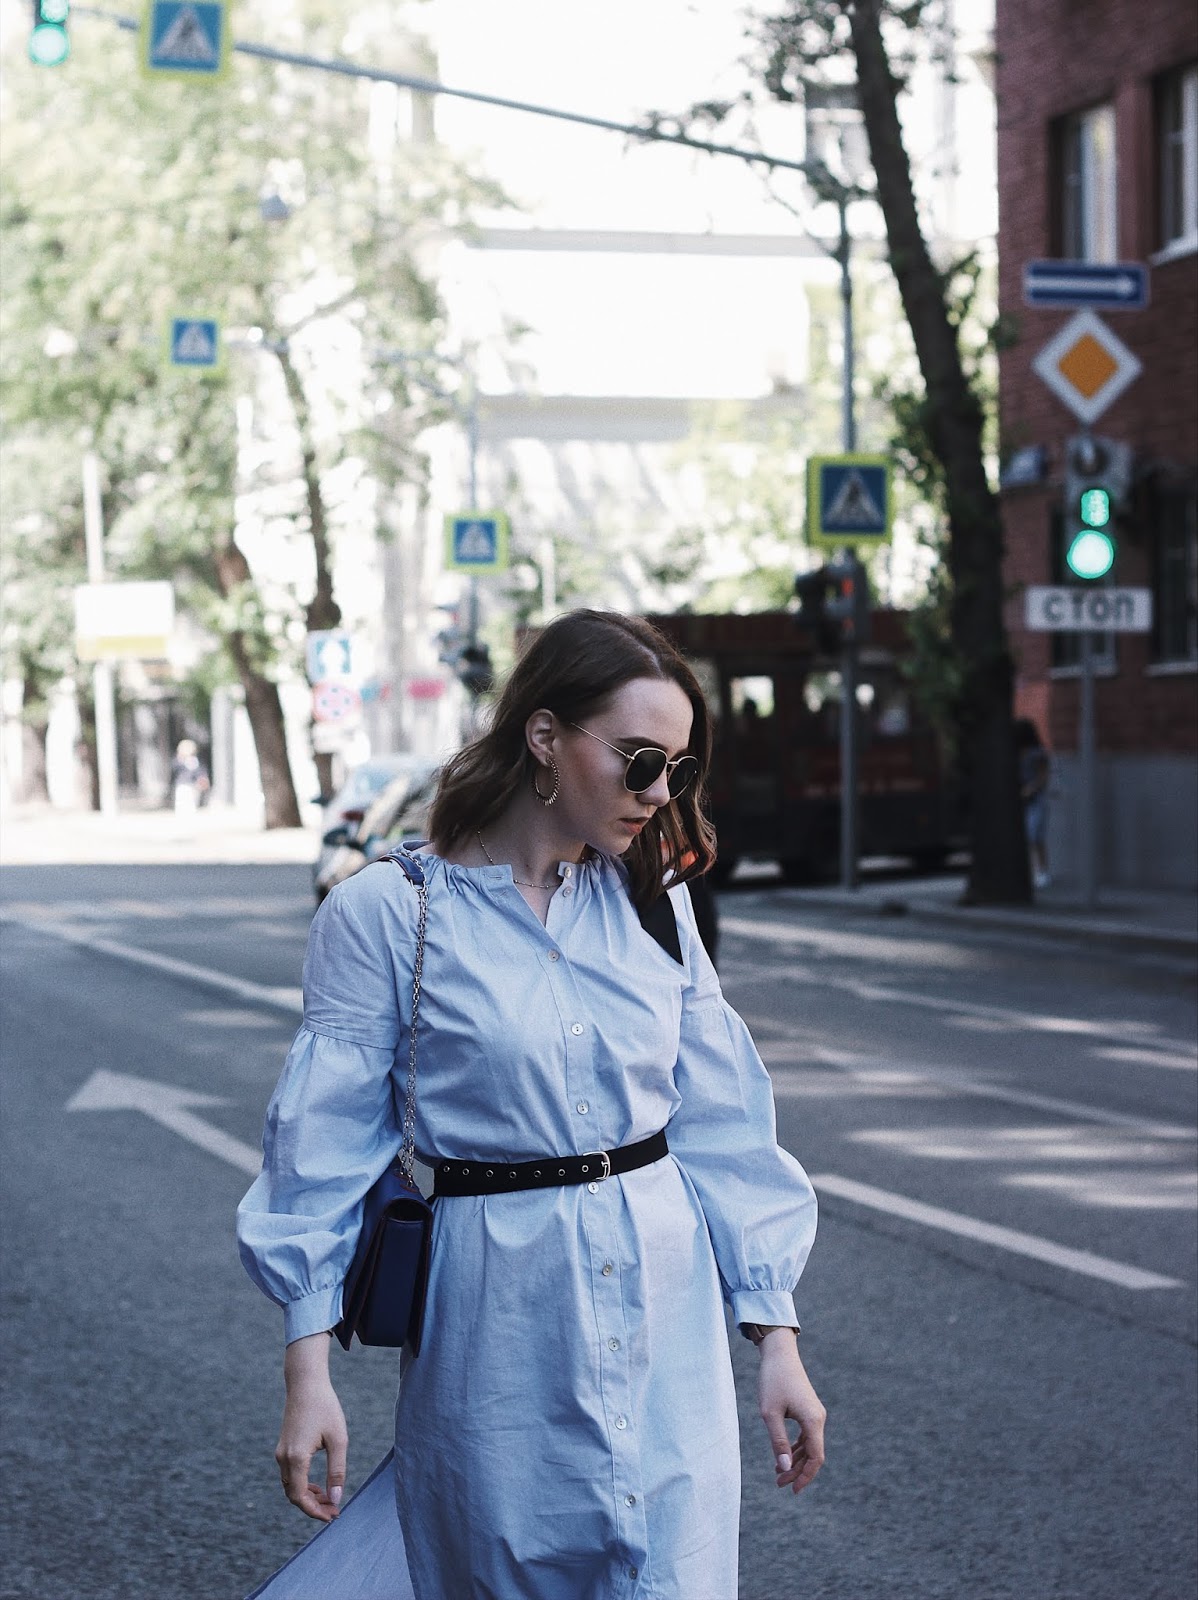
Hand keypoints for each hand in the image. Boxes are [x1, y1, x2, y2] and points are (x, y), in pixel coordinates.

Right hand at [276, 1336, 347, 1521]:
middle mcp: (283, 1458)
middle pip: (293, 1495)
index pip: (301, 1497)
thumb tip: (335, 1499)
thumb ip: (337, 1471)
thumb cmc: (325, 1407)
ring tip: (330, 1499)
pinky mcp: (283, 1448)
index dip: (315, 1511)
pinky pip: (289, 1476)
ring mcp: (281, 1453)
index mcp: (296, 1458)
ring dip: (308, 1497)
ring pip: (290, 1486)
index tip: (333, 1516)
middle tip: (334, 1511)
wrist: (306, 1383)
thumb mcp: (338, 1439)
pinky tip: (320, 1485)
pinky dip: (303, 1485)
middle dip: (313, 1507)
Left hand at [756, 1331, 825, 1494]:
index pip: (816, 1458)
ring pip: (810, 1446)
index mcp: (813, 1420)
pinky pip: (806, 1435)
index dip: (806, 1476)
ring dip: (796, 1460)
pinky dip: (796, 1448)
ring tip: (778, 1473)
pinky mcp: (808, 1409)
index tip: (792, 1489)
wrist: (779, 1353)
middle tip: (778, 1483)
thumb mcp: (770, 1413)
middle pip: (813, 1454)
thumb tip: (786, 1468)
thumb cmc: (773, 1381)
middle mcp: (818, 1418)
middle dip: (797, 1471)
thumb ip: (778, 1442)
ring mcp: (814, 1413)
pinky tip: (783, 1455)